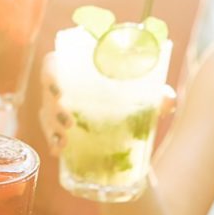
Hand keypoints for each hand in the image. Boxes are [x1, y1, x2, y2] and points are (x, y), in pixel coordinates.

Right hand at [37, 53, 176, 157]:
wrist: (131, 123)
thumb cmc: (132, 97)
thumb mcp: (146, 95)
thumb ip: (158, 96)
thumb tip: (168, 101)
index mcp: (78, 68)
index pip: (53, 63)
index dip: (49, 73)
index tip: (58, 89)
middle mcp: (64, 86)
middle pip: (47, 92)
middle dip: (52, 107)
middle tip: (69, 121)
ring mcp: (59, 108)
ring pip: (45, 114)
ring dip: (51, 126)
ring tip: (65, 139)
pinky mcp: (61, 127)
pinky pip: (50, 133)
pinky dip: (53, 142)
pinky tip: (58, 151)